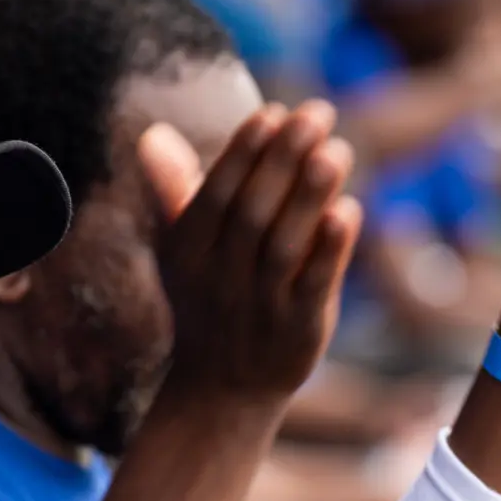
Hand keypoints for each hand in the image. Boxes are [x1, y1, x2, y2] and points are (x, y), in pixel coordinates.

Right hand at [139, 100, 363, 402]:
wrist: (222, 388)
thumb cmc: (208, 300)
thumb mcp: (183, 249)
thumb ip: (176, 190)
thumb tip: (152, 134)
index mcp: (188, 252)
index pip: (214, 196)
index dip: (242, 154)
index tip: (272, 113)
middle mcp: (219, 278)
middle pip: (250, 214)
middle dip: (282, 161)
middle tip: (316, 113)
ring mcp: (259, 305)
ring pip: (283, 247)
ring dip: (309, 197)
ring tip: (336, 149)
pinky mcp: (296, 329)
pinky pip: (312, 287)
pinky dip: (329, 251)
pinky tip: (348, 211)